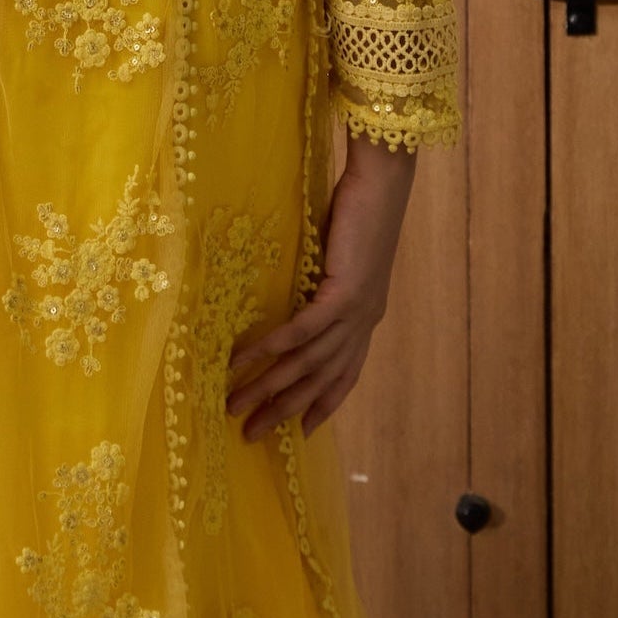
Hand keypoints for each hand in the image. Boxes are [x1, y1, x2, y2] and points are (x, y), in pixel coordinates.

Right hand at [225, 138, 417, 443]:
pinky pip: (302, 330)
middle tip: (250, 434)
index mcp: (367, 315)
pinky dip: (271, 347)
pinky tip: (245, 360)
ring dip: (267, 387)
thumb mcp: (341, 257)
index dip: (325, 403)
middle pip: (320, 379)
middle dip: (284, 409)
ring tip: (234, 404)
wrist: (383, 183)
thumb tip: (295, 294)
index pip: (346, 373)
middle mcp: (364, 321)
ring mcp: (357, 311)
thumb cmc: (361, 209)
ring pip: (307, 362)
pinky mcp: (345, 294)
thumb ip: (325, 283)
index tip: (304, 431)